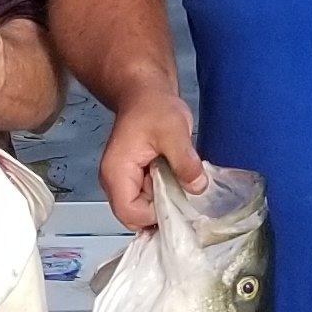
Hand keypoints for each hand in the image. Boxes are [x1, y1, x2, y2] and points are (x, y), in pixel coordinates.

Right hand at [97, 86, 205, 229]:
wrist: (145, 93)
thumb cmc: (154, 108)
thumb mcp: (174, 132)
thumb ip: (185, 162)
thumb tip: (198, 188)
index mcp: (117, 173)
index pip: (131, 214)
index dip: (157, 214)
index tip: (180, 200)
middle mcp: (114, 183)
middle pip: (135, 218)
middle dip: (162, 212)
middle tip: (185, 195)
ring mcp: (123, 183)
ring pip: (143, 211)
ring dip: (165, 204)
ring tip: (182, 185)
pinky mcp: (134, 180)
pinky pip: (148, 200)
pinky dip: (164, 196)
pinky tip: (177, 182)